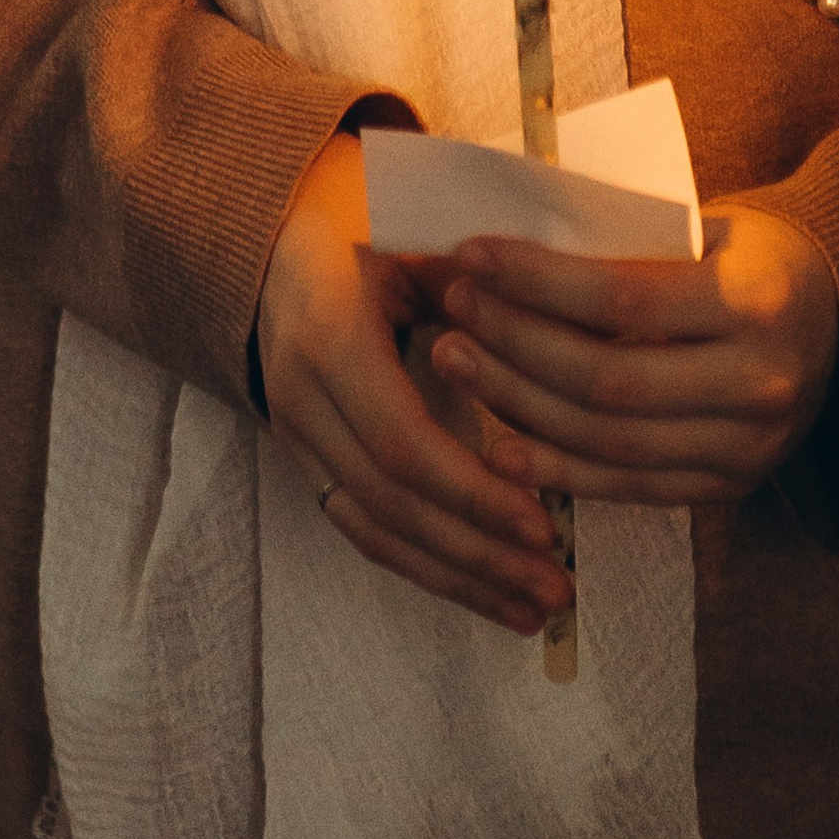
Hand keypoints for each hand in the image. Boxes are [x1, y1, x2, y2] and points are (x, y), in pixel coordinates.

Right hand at [256, 131, 573, 638]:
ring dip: (460, 579)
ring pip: (378, 532)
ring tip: (536, 610)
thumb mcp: (412, 238)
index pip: (402, 443)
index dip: (473, 492)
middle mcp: (302, 400)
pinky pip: (366, 531)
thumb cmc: (359, 229)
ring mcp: (298, 439)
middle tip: (557, 587)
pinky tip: (486, 596)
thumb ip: (478, 287)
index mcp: (330, 339)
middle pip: (394, 503)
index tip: (544, 524)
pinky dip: (427, 569)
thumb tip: (571, 327)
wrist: (267, 245)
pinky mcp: (309, 464)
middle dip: (478, 553)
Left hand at [428, 198, 838, 505]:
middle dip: (514, 344)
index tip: (474, 255)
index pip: (622, 299)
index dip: (536, 281)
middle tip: (454, 310)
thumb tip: (510, 244)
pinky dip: (557, 470)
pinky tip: (499, 444)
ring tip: (458, 363)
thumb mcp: (707, 229)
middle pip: (606, 379)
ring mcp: (748, 448)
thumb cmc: (752, 259)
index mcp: (757, 303)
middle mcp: (759, 383)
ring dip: (519, 405)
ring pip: (608, 441)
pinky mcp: (728, 487)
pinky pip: (627, 487)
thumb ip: (627, 244)